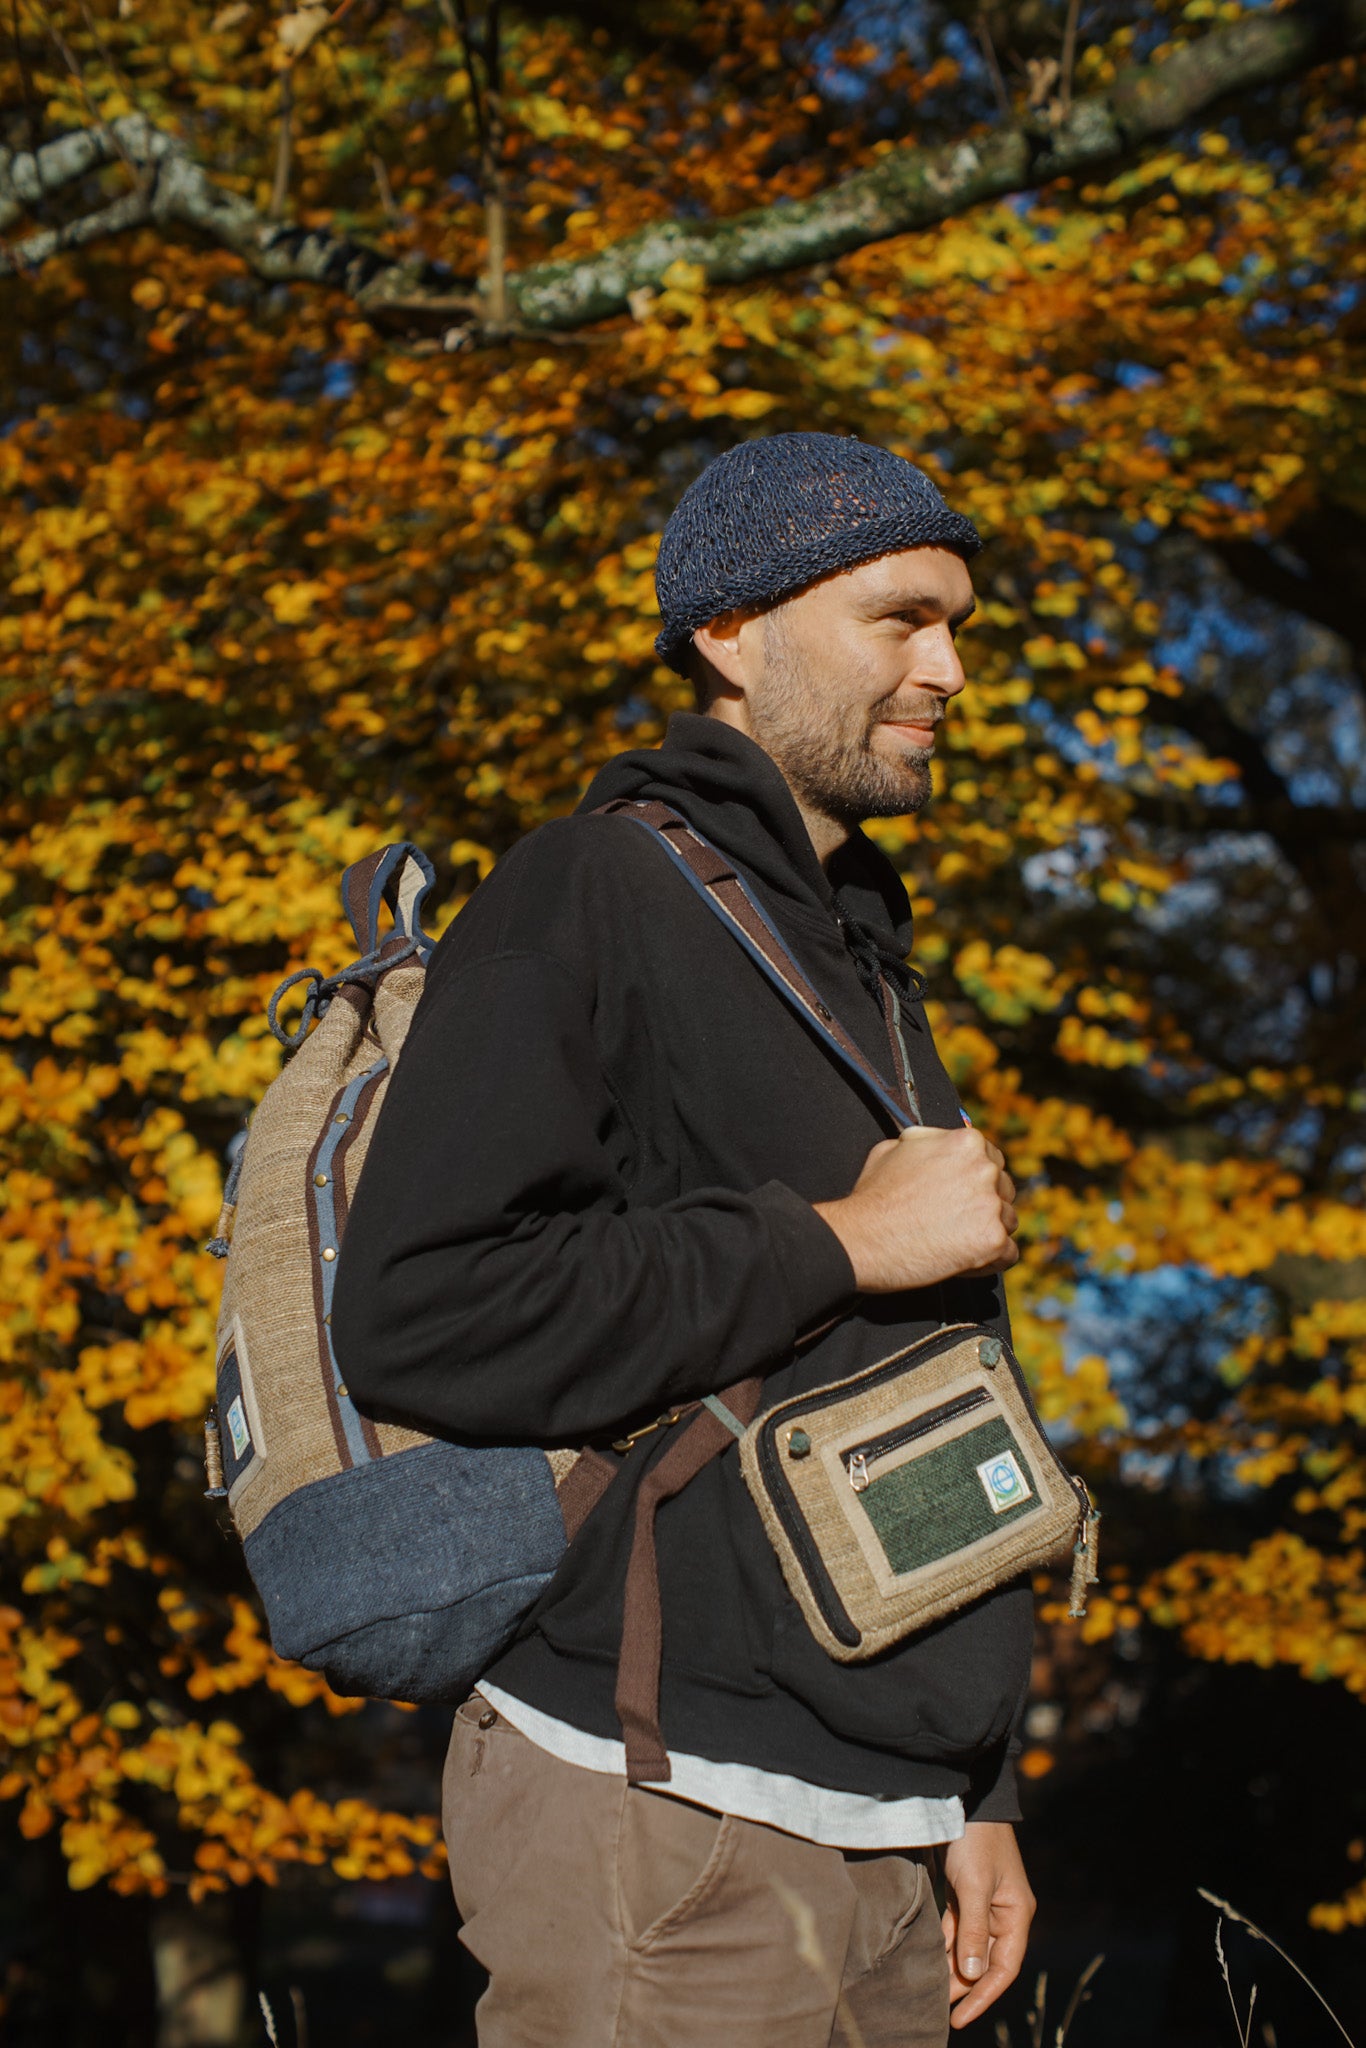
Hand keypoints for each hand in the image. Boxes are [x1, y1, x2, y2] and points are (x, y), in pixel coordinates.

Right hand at [813, 1125, 1018, 1293]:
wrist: (861, 1237)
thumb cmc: (874, 1196)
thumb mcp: (895, 1147)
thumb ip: (930, 1142)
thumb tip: (939, 1143)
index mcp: (967, 1143)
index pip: (993, 1160)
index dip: (977, 1181)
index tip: (960, 1195)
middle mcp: (985, 1170)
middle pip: (1005, 1191)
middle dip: (984, 1206)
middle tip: (953, 1221)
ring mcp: (991, 1206)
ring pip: (1009, 1222)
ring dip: (987, 1233)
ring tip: (953, 1241)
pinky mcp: (992, 1241)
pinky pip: (1007, 1254)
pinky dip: (989, 1261)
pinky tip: (962, 1260)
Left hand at [941, 1821, 1034, 2029]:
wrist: (965, 1800)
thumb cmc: (976, 1840)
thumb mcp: (975, 1886)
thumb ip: (974, 1931)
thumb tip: (970, 1974)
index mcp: (1016, 1914)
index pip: (1003, 1969)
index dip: (983, 1996)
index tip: (960, 2018)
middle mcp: (1004, 1914)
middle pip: (986, 1962)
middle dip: (965, 1987)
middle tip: (939, 2011)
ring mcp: (985, 1904)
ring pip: (969, 1947)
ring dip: (952, 1968)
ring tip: (930, 1992)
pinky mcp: (966, 1893)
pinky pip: (957, 1929)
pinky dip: (944, 1945)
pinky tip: (929, 1961)